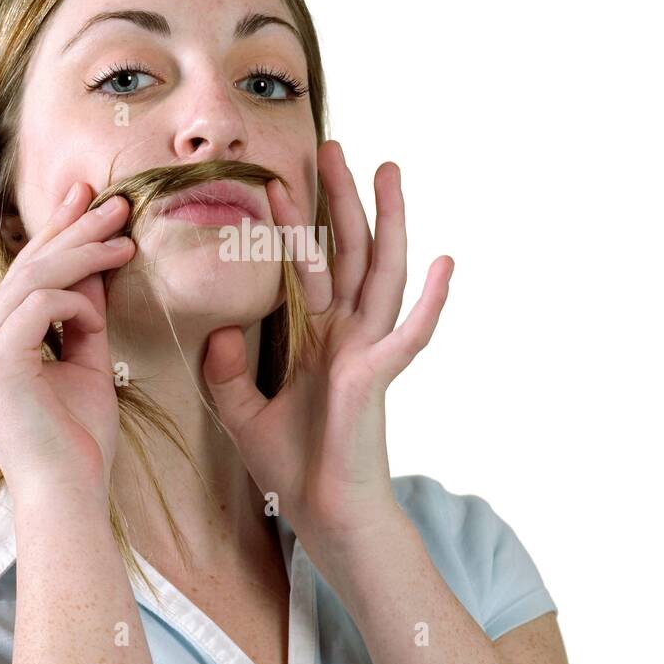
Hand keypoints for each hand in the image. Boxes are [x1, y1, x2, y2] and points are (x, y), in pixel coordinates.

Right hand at [0, 185, 134, 497]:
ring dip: (82, 253)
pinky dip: (76, 303)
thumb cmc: (79, 440)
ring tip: (124, 239)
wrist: (70, 495)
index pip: (23, 276)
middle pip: (25, 269)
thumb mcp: (87, 361)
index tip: (89, 200)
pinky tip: (99, 314)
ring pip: (31, 279)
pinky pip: (39, 307)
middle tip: (115, 202)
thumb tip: (97, 261)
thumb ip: (85, 313)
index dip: (56, 233)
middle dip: (72, 228)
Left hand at [201, 140, 453, 542]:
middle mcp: (347, 335)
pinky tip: (444, 263)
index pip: (307, 266)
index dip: (294, 224)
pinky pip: (409, 336)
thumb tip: (218, 329)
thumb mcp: (241, 411)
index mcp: (318, 337)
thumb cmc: (292, 466)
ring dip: (388, 222)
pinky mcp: (379, 378)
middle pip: (347, 252)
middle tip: (331, 147)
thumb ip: (224, 371)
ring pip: (381, 273)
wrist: (320, 516)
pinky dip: (428, 302)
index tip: (278, 181)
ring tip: (390, 170)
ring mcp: (368, 351)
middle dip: (340, 199)